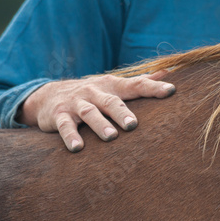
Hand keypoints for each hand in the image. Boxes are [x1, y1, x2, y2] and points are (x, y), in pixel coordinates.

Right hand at [17, 70, 175, 151]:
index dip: (153, 87)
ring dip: (100, 124)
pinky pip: (65, 126)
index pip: (135, 84)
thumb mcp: (113, 85)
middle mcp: (94, 92)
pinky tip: (77, 148)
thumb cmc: (91, 94)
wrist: (48, 95)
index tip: (171, 91)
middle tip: (134, 125)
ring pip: (89, 113)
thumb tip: (167, 72)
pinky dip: (70, 137)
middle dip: (122, 112)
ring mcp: (76, 103)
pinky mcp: (59, 116)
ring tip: (111, 137)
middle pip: (111, 101)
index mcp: (111, 85)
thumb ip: (139, 82)